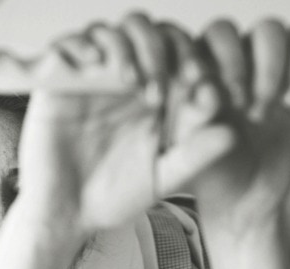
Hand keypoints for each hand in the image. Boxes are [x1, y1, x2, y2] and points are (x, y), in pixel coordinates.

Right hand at [18, 14, 232, 232]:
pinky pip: (66, 46)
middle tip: (163, 86)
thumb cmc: (114, 198)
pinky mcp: (57, 84)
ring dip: (127, 46)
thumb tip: (232, 133)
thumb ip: (196, 156)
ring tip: (131, 80)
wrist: (67, 215)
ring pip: (113, 32)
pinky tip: (94, 64)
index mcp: (157, 96)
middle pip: (149, 32)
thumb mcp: (162, 178)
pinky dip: (80, 46)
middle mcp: (126, 82)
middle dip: (162, 50)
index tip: (202, 88)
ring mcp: (92, 80)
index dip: (195, 61)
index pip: (181, 55)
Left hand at [184, 19, 289, 231]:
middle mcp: (244, 62)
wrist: (242, 198)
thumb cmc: (210, 170)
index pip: (221, 34)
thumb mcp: (190, 150)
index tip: (233, 95)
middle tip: (259, 109)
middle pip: (266, 31)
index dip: (230, 56)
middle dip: (268, 67)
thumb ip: (194, 119)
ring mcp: (279, 71)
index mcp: (210, 69)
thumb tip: (205, 91)